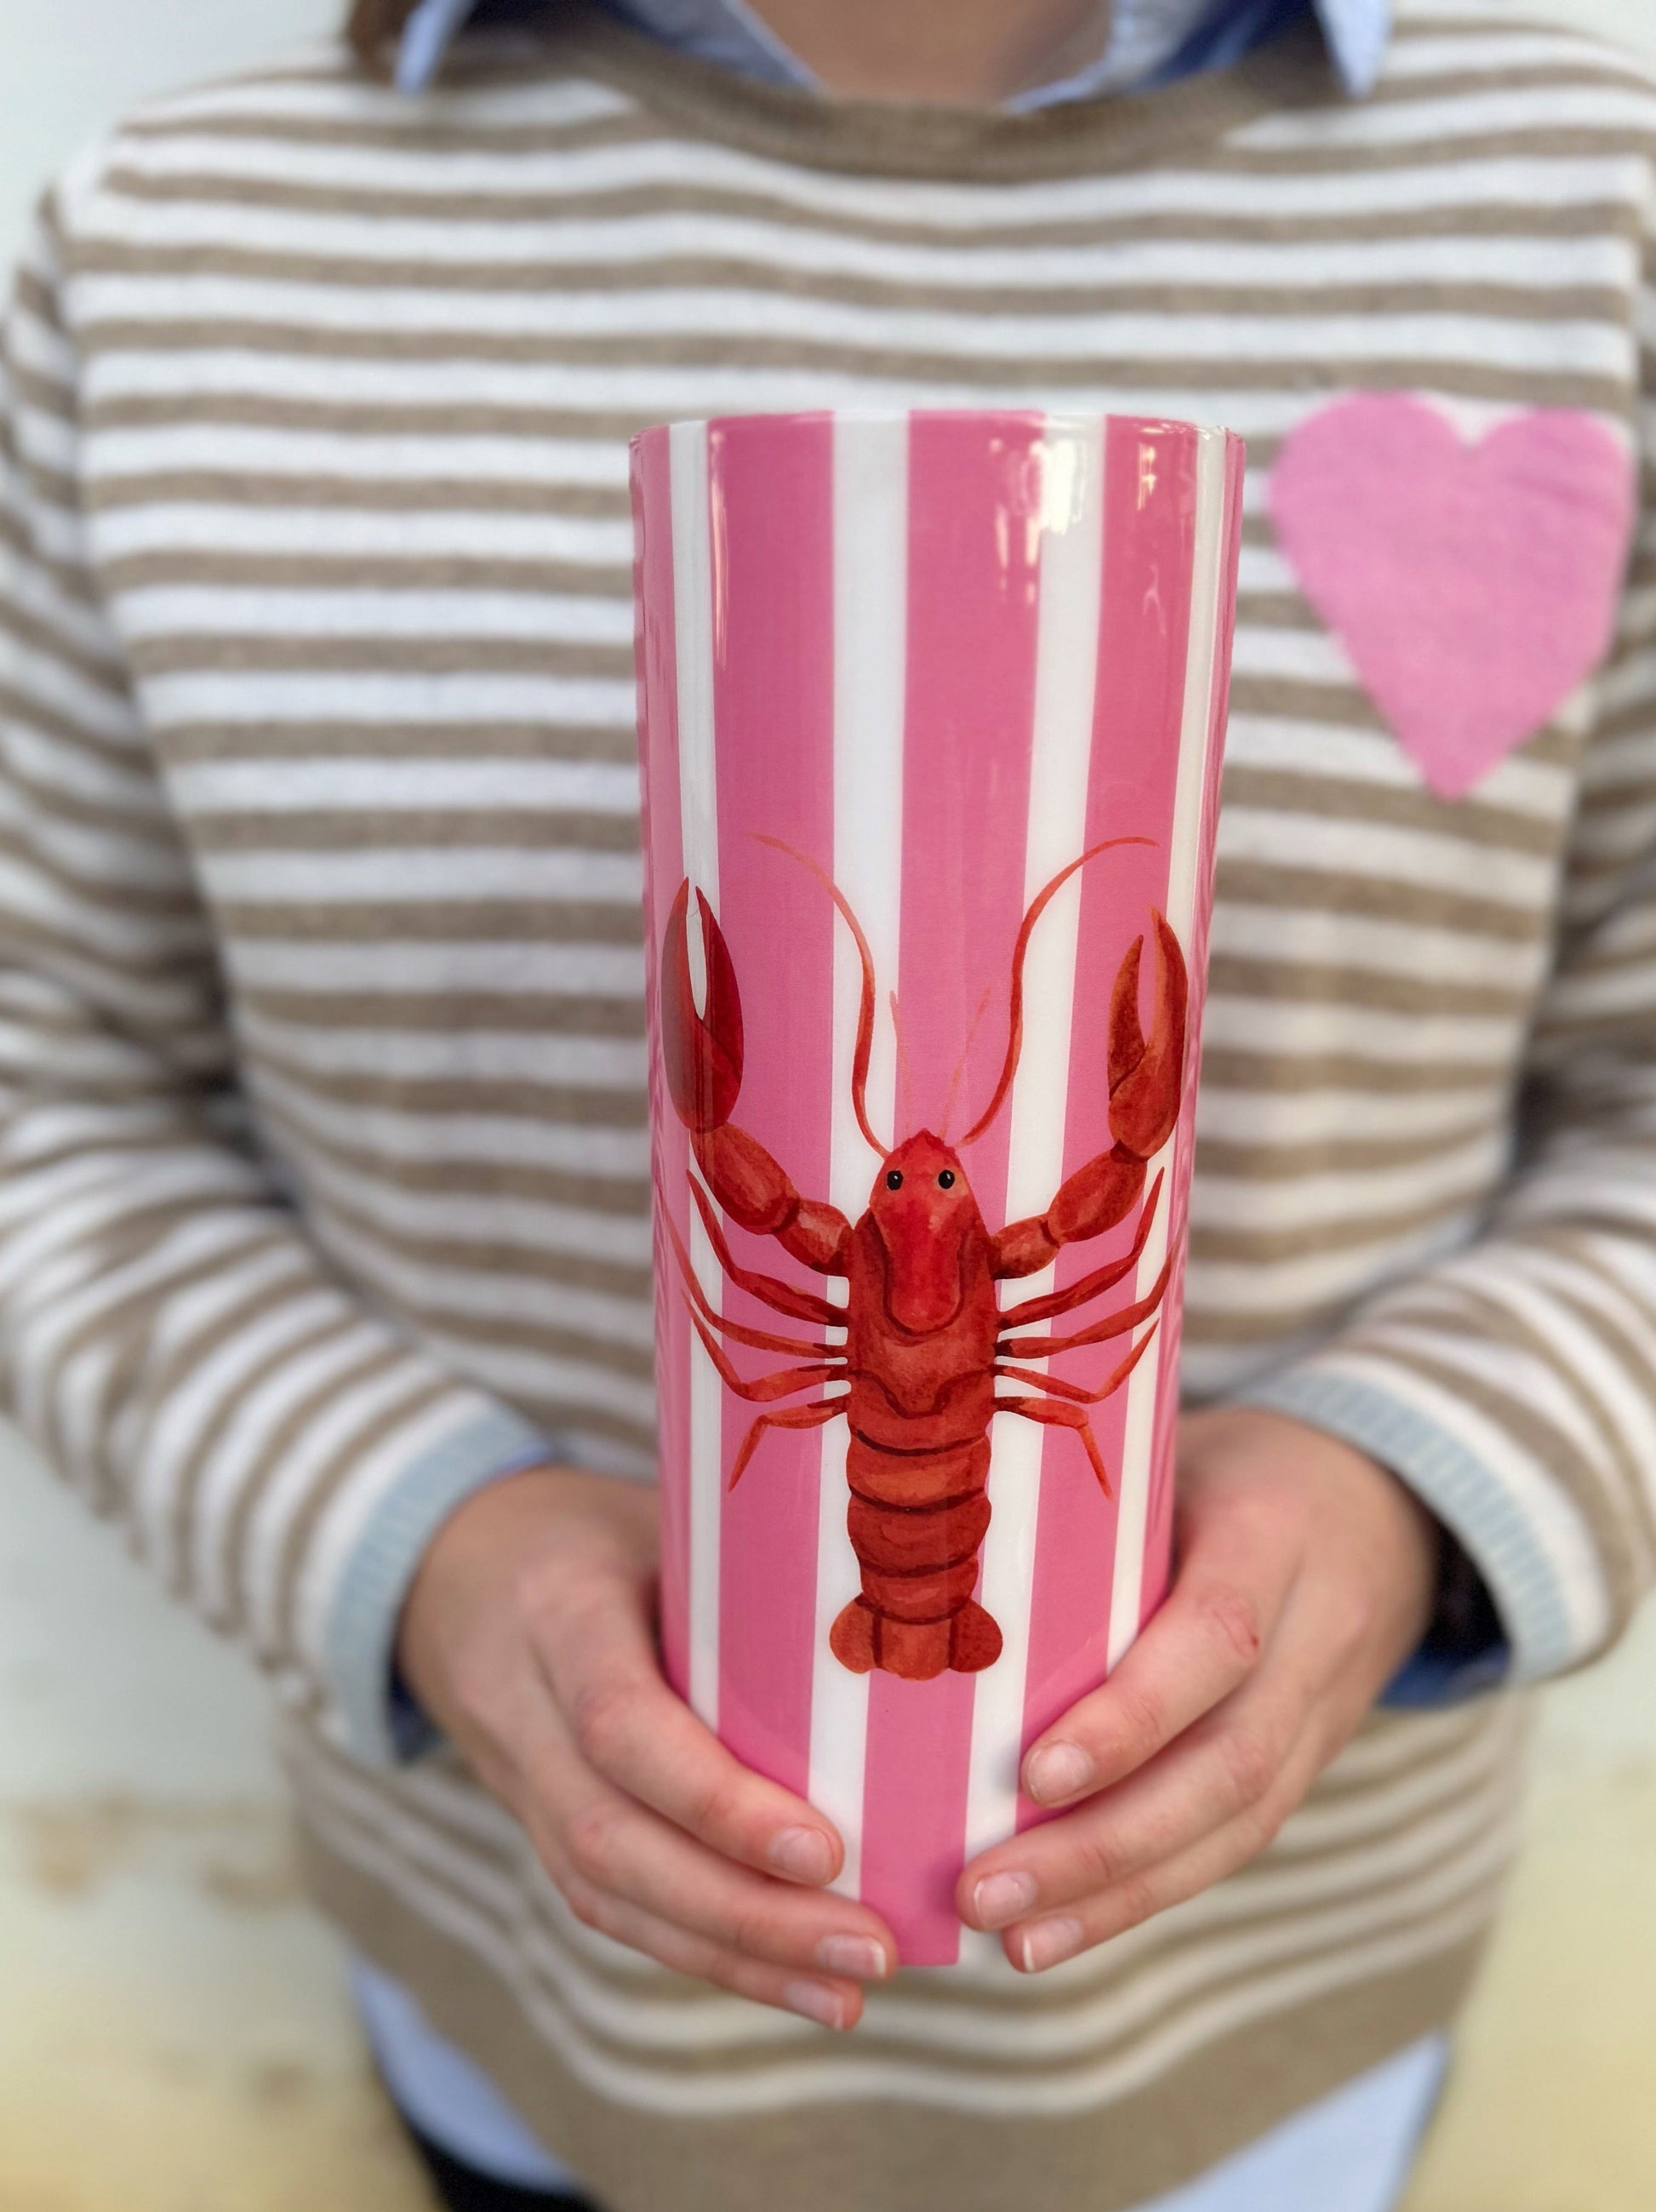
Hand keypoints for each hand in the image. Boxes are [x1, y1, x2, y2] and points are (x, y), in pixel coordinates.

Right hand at [398, 1465, 895, 2026]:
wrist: (455, 1563)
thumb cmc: (595, 1526)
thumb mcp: (658, 1511)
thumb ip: (751, 1554)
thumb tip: (911, 1588)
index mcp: (559, 1609)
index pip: (620, 1722)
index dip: (715, 1800)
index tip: (825, 1849)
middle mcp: (522, 1707)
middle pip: (614, 1839)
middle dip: (743, 1911)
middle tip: (869, 1943)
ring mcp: (518, 1779)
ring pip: (608, 1894)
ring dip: (735, 1956)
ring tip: (850, 1987)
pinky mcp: (536, 1826)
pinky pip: (612, 1907)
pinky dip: (707, 1955)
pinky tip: (797, 1985)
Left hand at [957, 1406, 1437, 1970]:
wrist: (1386, 1509)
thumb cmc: (1234, 1466)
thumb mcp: (1177, 1448)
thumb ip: (1087, 1495)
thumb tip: (924, 1524)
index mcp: (1275, 1537)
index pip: (1216, 1638)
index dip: (1133, 1715)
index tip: (1033, 1771)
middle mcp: (1316, 1636)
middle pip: (1228, 1765)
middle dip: (1103, 1844)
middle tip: (983, 1888)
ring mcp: (1323, 1714)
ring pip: (1237, 1825)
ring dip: (1117, 1895)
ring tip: (1010, 1936)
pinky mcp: (1308, 1766)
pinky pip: (1235, 1842)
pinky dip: (1145, 1895)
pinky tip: (1059, 1931)